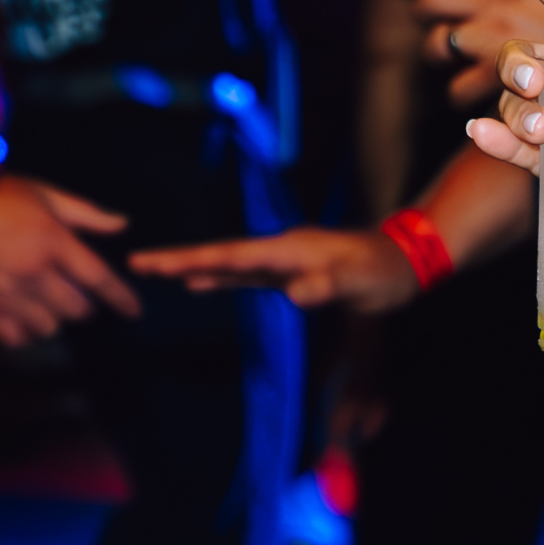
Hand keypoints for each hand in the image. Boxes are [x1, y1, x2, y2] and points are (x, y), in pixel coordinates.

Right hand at [0, 176, 141, 346]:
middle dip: (83, 305)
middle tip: (73, 292)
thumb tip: (122, 224)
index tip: (135, 311)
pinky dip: (24, 331)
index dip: (122, 298)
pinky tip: (20, 315)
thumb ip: (85, 213)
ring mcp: (7, 295)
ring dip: (54, 318)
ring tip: (43, 301)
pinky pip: (17, 338)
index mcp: (52, 241)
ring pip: (50, 327)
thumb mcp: (42, 194)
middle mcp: (34, 273)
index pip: (99, 278)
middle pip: (77, 310)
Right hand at [130, 224, 422, 313]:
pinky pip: (243, 275)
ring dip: (192, 267)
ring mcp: (283, 261)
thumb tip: (294, 294)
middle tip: (136, 263)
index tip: (154, 263)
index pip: (230, 256)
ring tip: (154, 271)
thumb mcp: (361, 282)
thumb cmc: (385, 272)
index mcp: (289, 250)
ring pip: (228, 264)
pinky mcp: (289, 273)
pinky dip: (217, 278)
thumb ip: (328, 286)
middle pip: (219, 255)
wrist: (407, 260)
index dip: (191, 260)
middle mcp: (280, 251)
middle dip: (177, 259)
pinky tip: (198, 284)